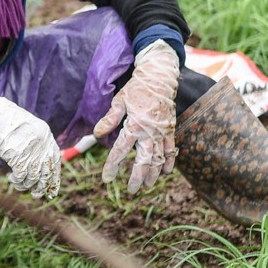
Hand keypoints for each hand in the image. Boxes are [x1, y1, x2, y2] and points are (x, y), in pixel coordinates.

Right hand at [0, 85, 61, 198]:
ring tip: (18, 184)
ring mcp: (30, 148)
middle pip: (47, 171)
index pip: (55, 160)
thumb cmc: (5, 124)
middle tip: (37, 194)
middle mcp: (41, 141)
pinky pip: (21, 175)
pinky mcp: (17, 153)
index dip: (54, 177)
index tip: (52, 189)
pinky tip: (11, 179)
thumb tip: (41, 168)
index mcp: (46, 134)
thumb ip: (37, 145)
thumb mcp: (27, 130)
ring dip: (26, 185)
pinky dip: (17, 181)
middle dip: (42, 186)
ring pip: (33, 176)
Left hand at [93, 39, 178, 192]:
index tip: (107, 178)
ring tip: (147, 185)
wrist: (160, 77)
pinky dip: (169, 162)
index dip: (113, 166)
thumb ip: (109, 119)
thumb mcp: (120, 101)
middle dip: (137, 177)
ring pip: (159, 159)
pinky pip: (171, 150)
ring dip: (153, 174)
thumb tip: (96, 134)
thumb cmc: (137, 88)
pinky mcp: (171, 130)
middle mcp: (150, 132)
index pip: (121, 150)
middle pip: (144, 161)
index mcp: (134, 125)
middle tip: (132, 190)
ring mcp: (163, 132)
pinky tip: (165, 172)